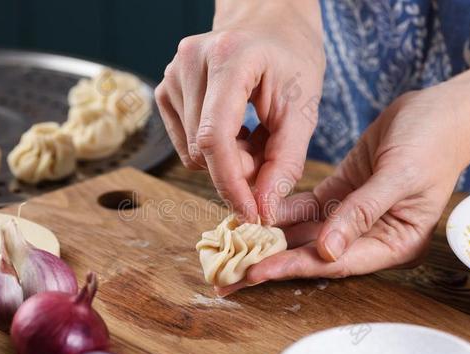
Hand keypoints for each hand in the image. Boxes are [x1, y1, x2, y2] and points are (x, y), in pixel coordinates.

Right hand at [155, 0, 324, 222]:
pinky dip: (211, 148)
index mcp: (229, 58)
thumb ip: (284, 163)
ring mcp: (172, 73)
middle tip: (267, 155)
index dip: (231, 184)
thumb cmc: (292, 62)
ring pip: (191, 151)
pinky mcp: (165, 88)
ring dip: (225, 158)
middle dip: (237, 169)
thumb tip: (263, 210)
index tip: (251, 212)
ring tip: (252, 135)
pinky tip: (234, 128)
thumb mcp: (303, 110)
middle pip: (202, 149)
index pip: (215, 137)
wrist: (270, 25)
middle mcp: (190, 61)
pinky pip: (184, 142)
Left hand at [217, 84, 469, 295]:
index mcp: (392, 243)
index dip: (294, 267)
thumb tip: (327, 250)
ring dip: (271, 239)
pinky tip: (255, 211)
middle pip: (314, 255)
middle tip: (229, 276)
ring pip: (306, 233)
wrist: (442, 109)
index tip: (255, 272)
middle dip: (272, 263)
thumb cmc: (434, 142)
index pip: (335, 262)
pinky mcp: (342, 193)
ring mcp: (353, 215)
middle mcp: (369, 236)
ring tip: (232, 247)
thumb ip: (362, 212)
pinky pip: (306, 207)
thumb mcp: (399, 177)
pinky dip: (282, 210)